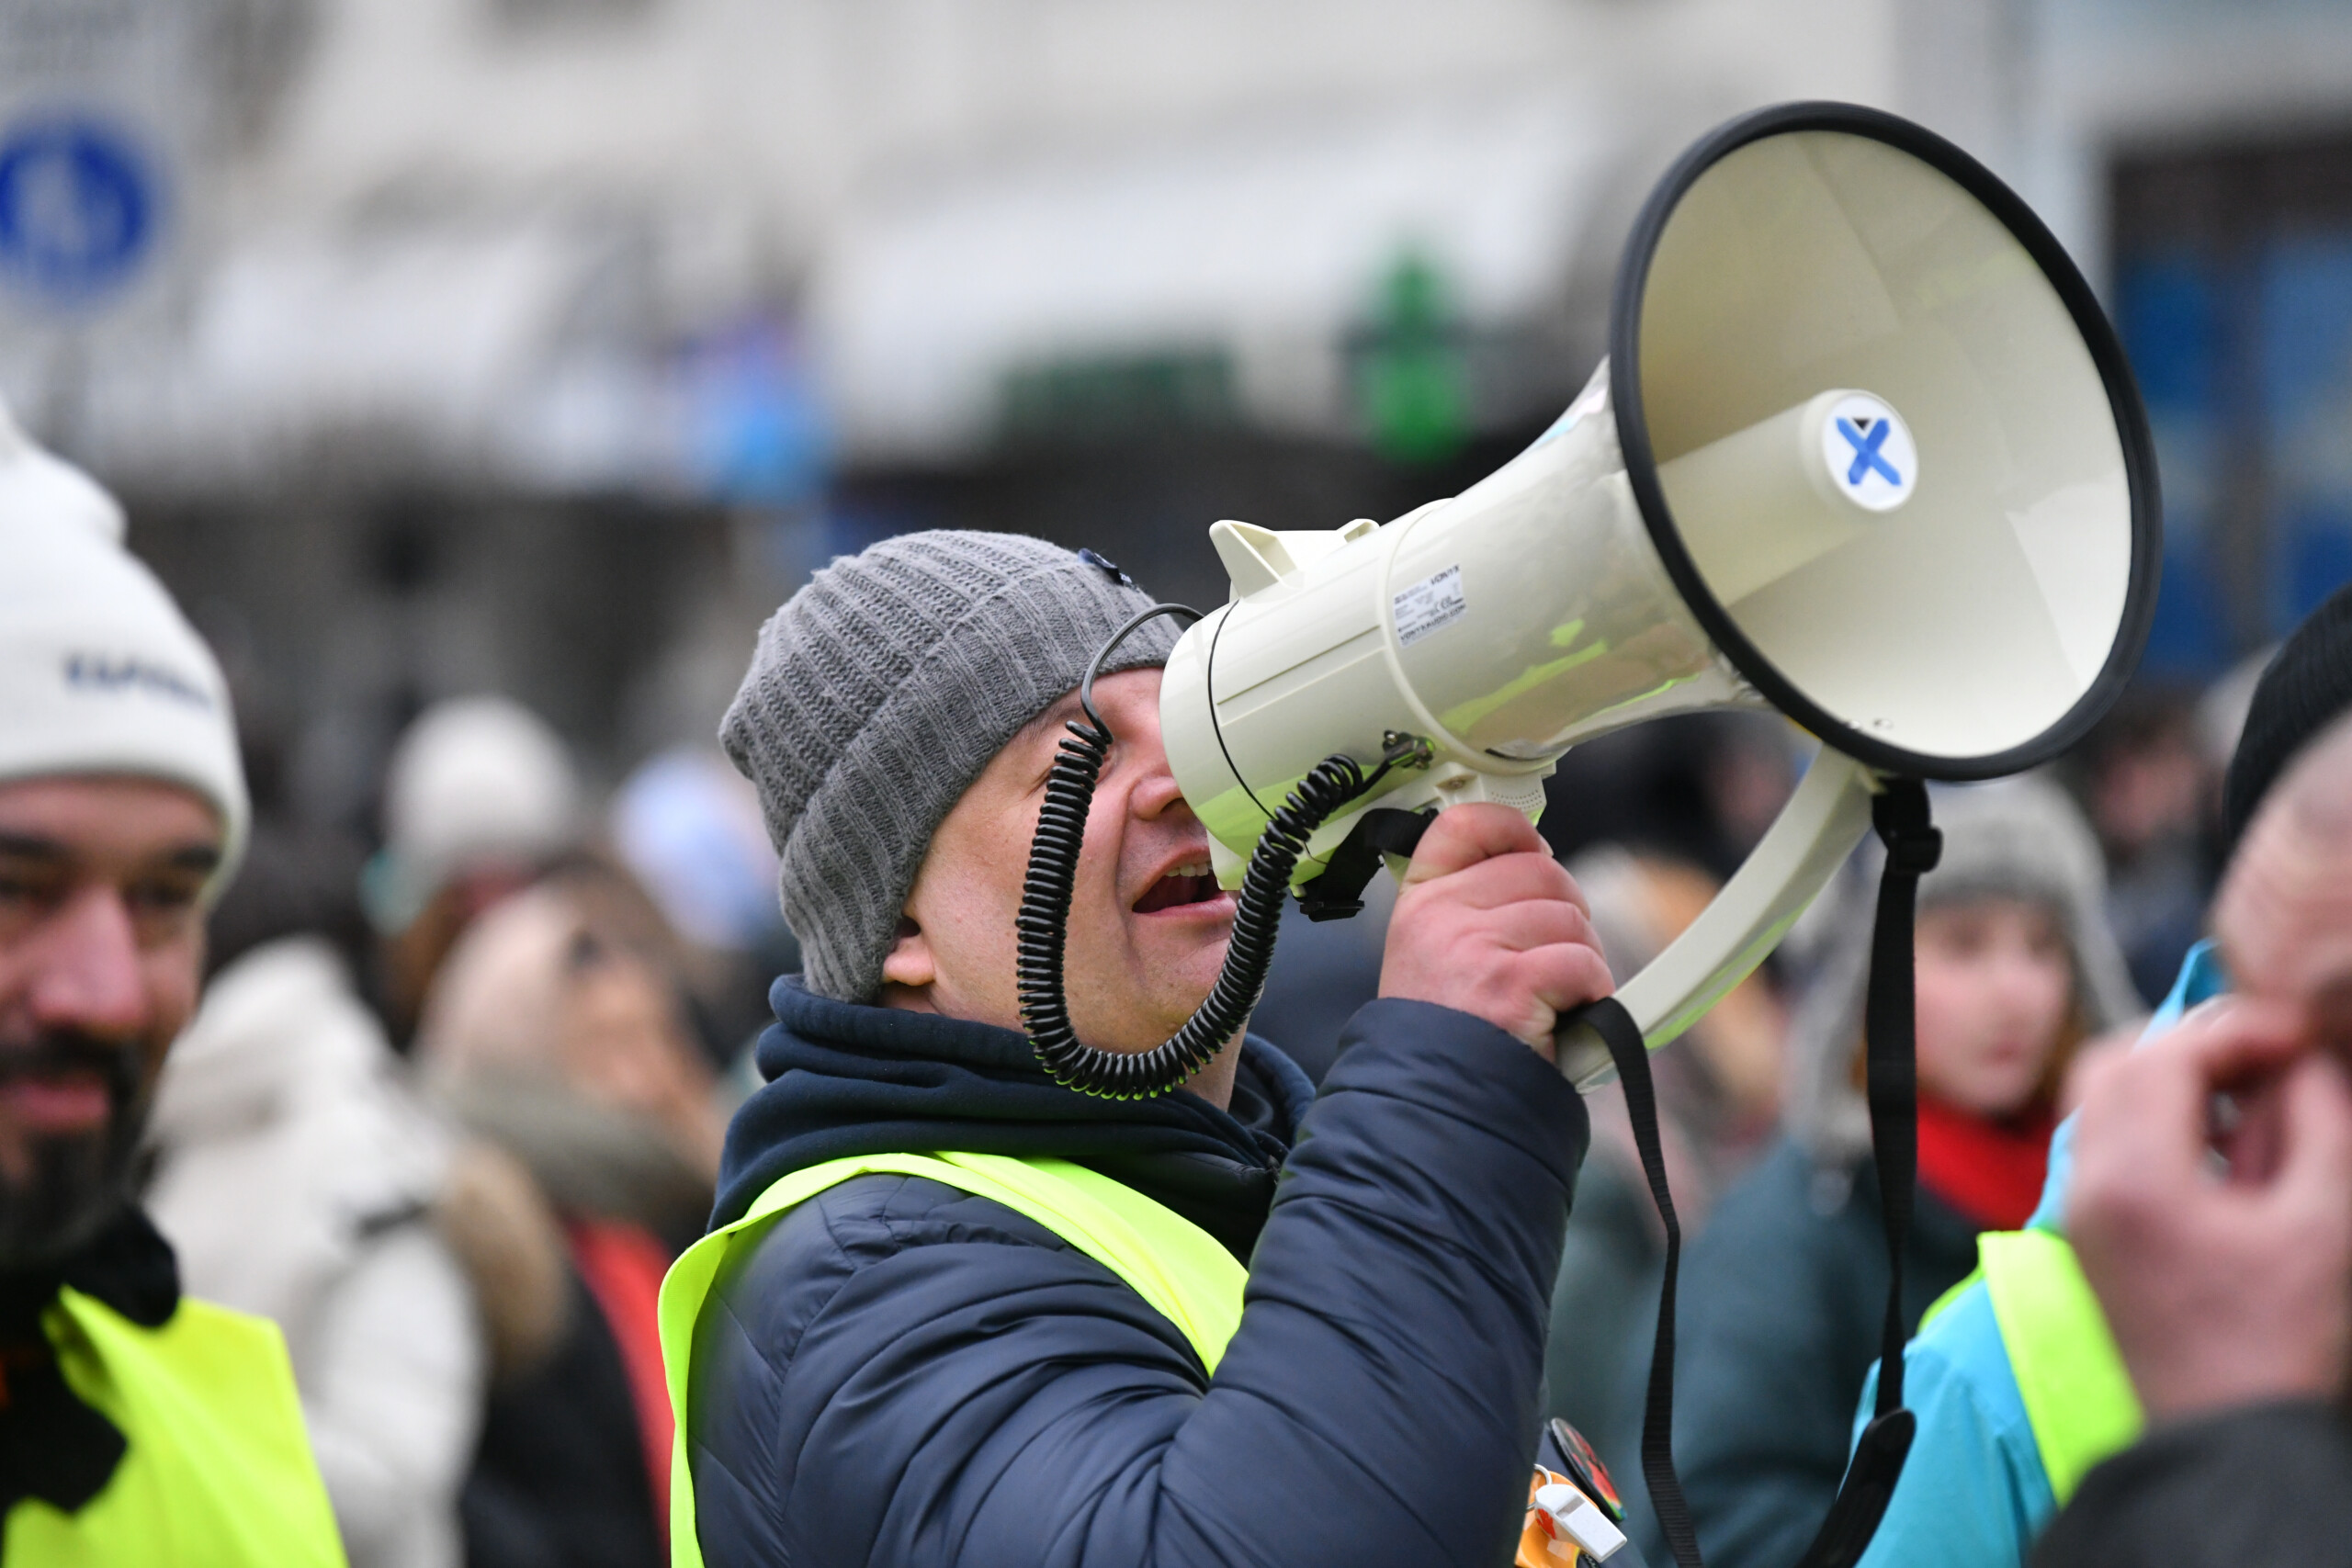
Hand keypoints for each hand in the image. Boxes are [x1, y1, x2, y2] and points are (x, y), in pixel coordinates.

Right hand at [1377, 803, 1613, 1060]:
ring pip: (1570, 919)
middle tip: (1552, 961)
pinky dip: (1590, 994)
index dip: (1513, 831)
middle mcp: (1441, 915)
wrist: (1433, 1105)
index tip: (1534, 852)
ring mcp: (1474, 946)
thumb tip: (1540, 864)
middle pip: (1542, 871)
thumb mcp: (1433, 957)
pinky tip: (1563, 1018)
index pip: (1465, 825)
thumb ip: (1473, 908)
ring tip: (1554, 999)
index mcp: (1421, 903)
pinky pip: (1583, 964)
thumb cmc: (1447, 1039)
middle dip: (1565, 915)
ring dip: (1581, 961)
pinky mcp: (1511, 983)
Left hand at [2067, 997, 2351, 1421]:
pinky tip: (2229, 1140)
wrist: (2227, 1438)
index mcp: (2133, 1177)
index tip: (2301, 1038)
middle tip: (2273, 1054)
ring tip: (2257, 1092)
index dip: (2237, 1030)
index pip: (2166, 1055)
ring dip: (2172, 1076)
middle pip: (2116, 1061)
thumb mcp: (2325, 1225)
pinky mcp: (2091, 1230)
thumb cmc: (2281, 1340)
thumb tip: (2303, 1060)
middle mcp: (2087, 1183)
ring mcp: (2080, 1207)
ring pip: (2103, 1096)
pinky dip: (2157, 1116)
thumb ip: (2319, 1124)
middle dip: (2194, 1042)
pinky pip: (2106, 1139)